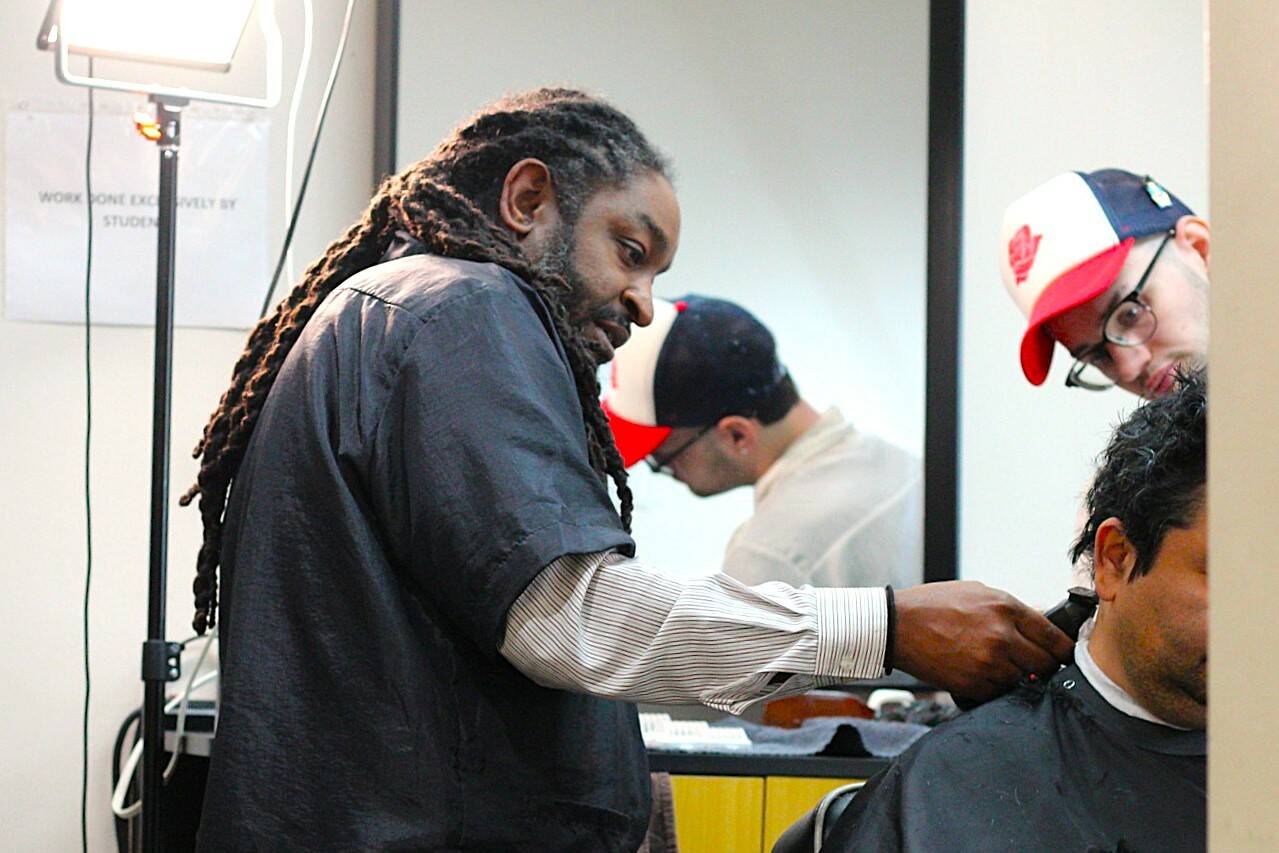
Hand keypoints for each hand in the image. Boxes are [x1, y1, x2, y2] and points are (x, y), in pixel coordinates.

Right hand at [893, 581, 1073, 703]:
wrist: (897, 626)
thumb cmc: (933, 605)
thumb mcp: (977, 592)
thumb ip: (1009, 610)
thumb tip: (1035, 626)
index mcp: (1006, 608)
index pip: (1055, 637)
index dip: (1064, 650)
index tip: (1064, 656)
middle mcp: (1002, 636)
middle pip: (1046, 664)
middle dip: (1044, 666)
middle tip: (1036, 665)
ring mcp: (989, 663)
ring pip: (1025, 681)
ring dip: (1019, 678)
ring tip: (1003, 669)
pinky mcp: (974, 684)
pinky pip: (1001, 692)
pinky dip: (997, 688)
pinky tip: (984, 675)